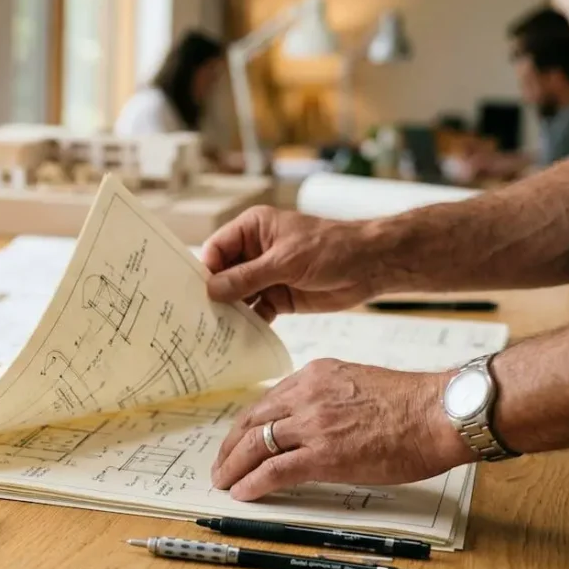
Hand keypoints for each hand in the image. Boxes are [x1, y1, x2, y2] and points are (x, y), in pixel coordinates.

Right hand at [201, 206, 389, 320]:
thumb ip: (248, 277)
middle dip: (214, 295)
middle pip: (223, 275)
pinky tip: (240, 339)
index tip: (196, 295)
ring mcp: (266, 276)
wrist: (371, 266)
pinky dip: (249, 324)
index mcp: (252, 229)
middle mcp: (254, 252)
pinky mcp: (279, 297)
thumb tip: (212, 290)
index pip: (216, 249)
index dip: (206, 271)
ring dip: (230, 313)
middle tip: (199, 320)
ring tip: (214, 334)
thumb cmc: (332, 248)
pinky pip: (256, 312)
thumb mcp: (286, 261)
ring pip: (237, 296)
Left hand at [210, 359, 473, 500]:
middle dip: (231, 445)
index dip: (248, 423)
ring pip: (257, 444)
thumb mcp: (358, 385)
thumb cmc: (413, 405)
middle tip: (221, 464)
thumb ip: (330, 398)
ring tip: (224, 481)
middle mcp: (307, 394)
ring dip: (234, 466)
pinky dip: (253, 482)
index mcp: (315, 375)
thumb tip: (315, 423)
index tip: (239, 438)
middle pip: (253, 420)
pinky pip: (274, 469)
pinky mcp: (323, 454)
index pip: (268, 400)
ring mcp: (313, 424)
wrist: (440, 413)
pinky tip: (243, 492)